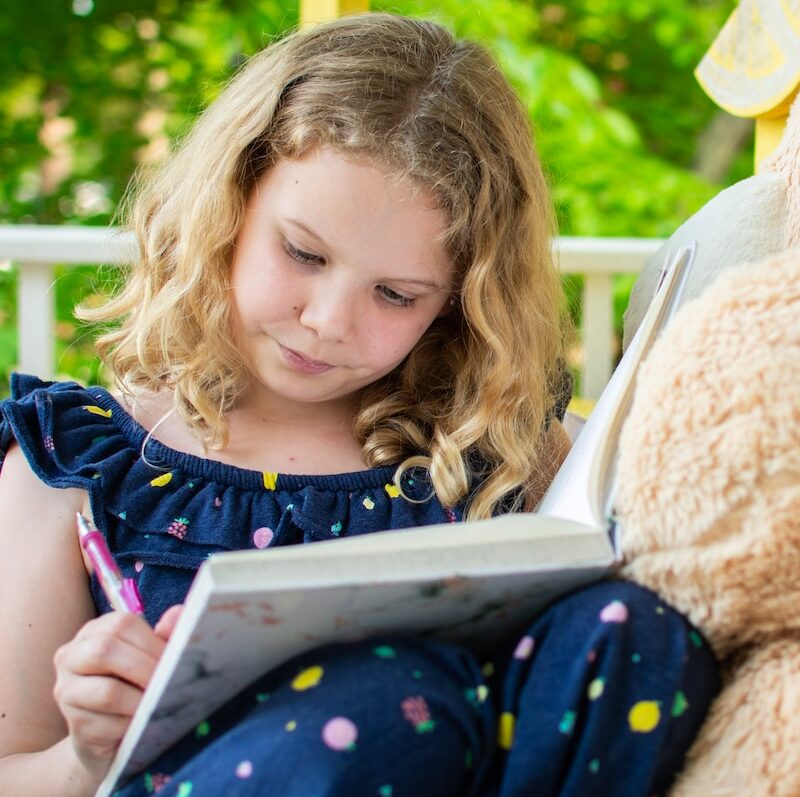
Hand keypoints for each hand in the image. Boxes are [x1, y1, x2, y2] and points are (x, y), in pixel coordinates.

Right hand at [52, 607, 179, 778]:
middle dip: (145, 668)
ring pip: (107, 692)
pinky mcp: (75, 725)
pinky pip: (108, 724)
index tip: (174, 659)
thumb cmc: (134, 683)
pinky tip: (143, 723)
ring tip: (160, 703)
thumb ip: (164, 635)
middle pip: (105, 651)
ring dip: (141, 700)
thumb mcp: (150, 656)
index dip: (151, 642)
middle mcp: (71, 657)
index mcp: (94, 632)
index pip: (121, 624)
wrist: (110, 732)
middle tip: (169, 682)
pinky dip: (132, 724)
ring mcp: (67, 692)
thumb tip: (179, 614)